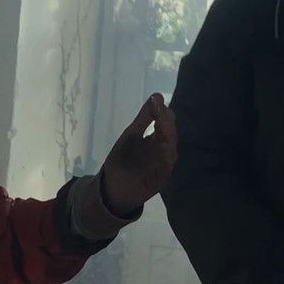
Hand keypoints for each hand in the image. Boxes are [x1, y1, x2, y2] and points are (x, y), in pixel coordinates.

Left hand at [99, 93, 176, 215]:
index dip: (162, 112)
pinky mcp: (161, 180)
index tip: (156, 101)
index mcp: (158, 139)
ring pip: (170, 150)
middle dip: (166, 123)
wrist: (113, 187)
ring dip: (168, 138)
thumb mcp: (132, 135)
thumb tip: (158, 95)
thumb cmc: (123, 159)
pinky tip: (165, 147)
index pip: (165, 123)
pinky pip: (166, 168)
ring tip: (163, 124)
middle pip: (170, 135)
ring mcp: (163, 166)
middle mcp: (163, 151)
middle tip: (161, 111)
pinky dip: (167, 158)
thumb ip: (145, 117)